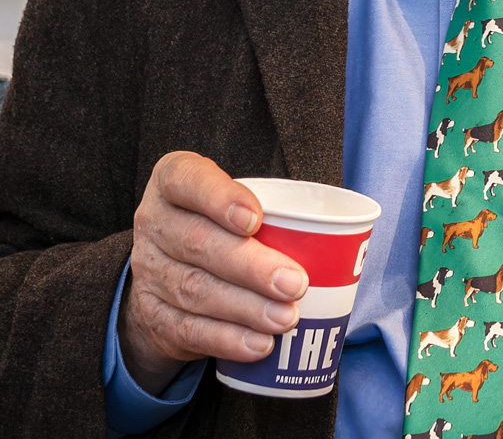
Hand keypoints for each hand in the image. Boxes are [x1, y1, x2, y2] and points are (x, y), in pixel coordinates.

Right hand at [119, 152, 307, 394]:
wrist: (167, 272)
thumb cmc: (220, 222)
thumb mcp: (232, 198)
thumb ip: (265, 206)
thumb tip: (333, 233)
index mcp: (173, 180)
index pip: (188, 180)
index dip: (220, 199)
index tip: (256, 219)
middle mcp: (155, 222)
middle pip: (198, 243)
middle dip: (251, 266)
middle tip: (296, 283)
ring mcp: (148, 271)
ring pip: (196, 290)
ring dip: (246, 308)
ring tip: (287, 317)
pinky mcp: (153, 316)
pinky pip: (189, 331)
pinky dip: (228, 339)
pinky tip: (260, 345)